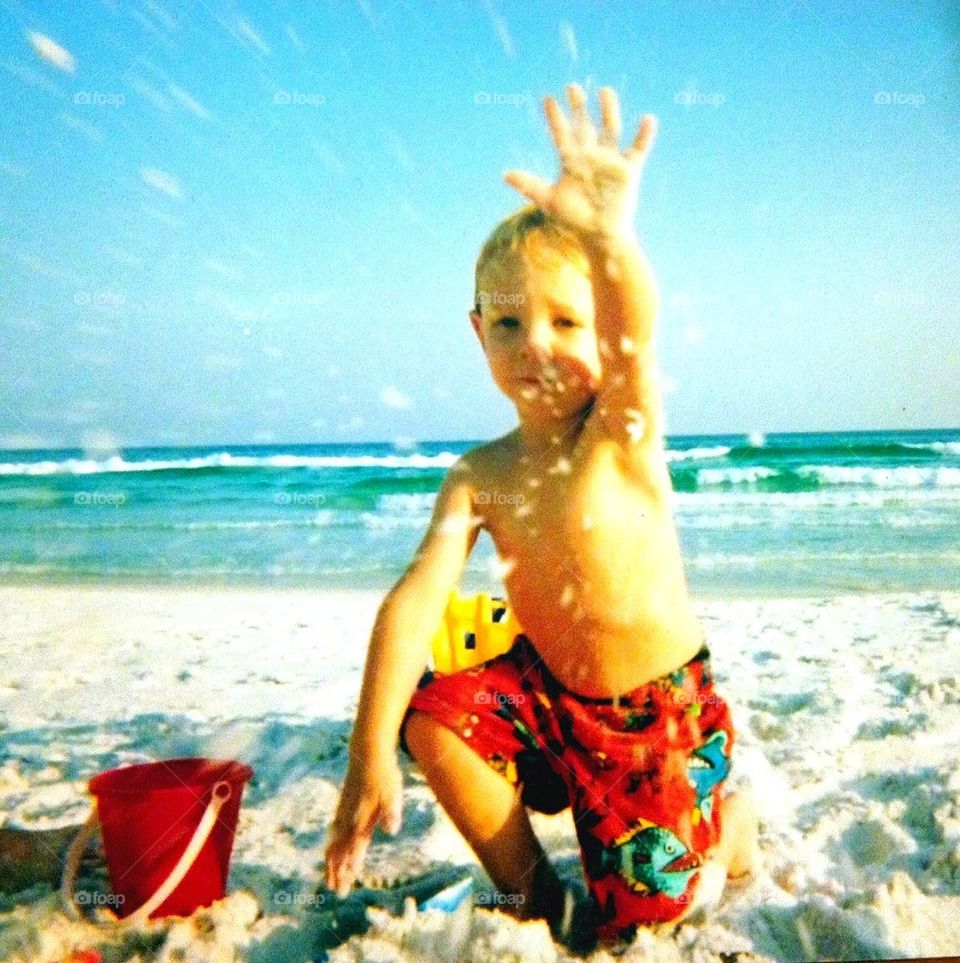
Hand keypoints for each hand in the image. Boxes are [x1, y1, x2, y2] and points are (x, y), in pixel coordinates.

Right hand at [323, 751, 402, 897]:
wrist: (368, 752)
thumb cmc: (384, 775)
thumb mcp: (393, 793)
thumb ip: (392, 812)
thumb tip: (392, 830)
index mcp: (362, 819)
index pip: (353, 850)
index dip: (348, 868)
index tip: (343, 886)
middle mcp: (349, 819)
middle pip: (340, 850)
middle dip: (337, 872)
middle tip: (336, 891)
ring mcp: (344, 812)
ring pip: (334, 842)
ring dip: (332, 862)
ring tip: (329, 879)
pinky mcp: (342, 806)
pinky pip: (333, 832)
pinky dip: (331, 846)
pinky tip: (330, 851)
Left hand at [504, 84, 656, 240]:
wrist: (600, 235)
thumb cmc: (574, 219)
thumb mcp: (550, 201)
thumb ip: (530, 186)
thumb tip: (505, 174)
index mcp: (572, 161)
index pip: (562, 134)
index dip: (555, 118)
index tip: (548, 99)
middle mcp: (591, 155)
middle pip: (585, 125)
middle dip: (579, 107)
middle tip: (572, 87)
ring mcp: (610, 160)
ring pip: (611, 129)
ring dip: (608, 111)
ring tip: (605, 91)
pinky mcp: (629, 169)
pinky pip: (639, 148)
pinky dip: (644, 135)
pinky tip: (648, 119)